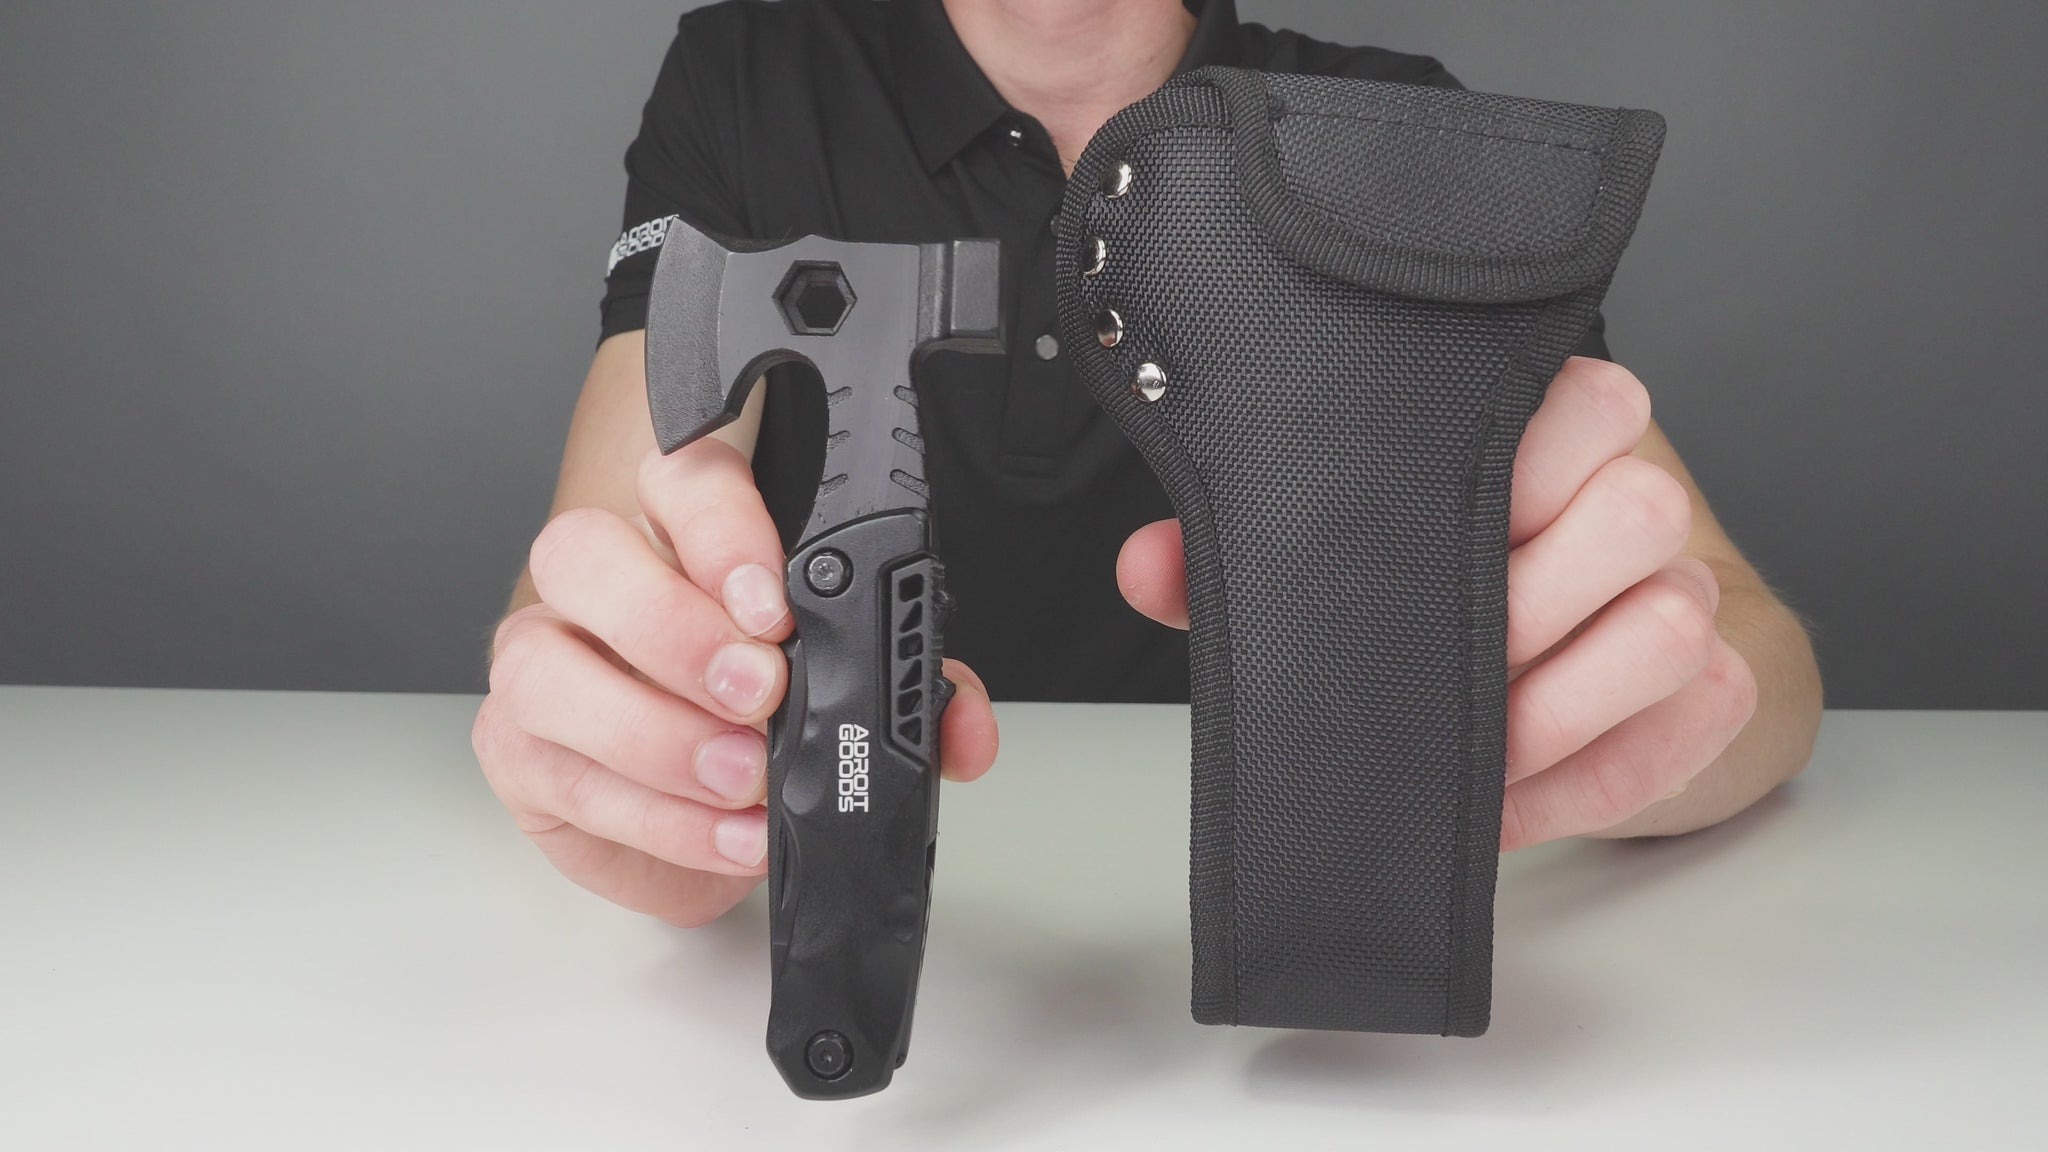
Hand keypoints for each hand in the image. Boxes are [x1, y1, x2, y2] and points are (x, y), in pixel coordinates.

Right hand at [473, 439, 999, 925]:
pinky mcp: (515, 755)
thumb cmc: (757, 714)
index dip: (720, 529)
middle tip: (756, 692)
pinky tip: (723, 834)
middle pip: (581, 554)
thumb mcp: (847, 686)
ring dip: (654, 733)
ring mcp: (539, 664)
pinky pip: (563, 778)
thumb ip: (911, 689)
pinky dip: (656, 819)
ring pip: (544, 668)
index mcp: (675, 532)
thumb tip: (962, 730)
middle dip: (674, 627)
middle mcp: (591, 585)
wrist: (683, 804)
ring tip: (742, 779)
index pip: (677, 479)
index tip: (772, 601)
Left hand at [1115, 357, 1758, 849]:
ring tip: (1459, 755)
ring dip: (1550, 711)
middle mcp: (1641, 493)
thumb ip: (1245, 544)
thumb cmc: (1448, 582)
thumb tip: (1148, 564)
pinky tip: (1502, 803)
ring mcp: (1697, 589)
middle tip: (1430, 672)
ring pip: (1669, 626)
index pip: (1583, 403)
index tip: (1425, 545)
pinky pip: (1684, 729)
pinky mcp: (1722, 687)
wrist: (1583, 659)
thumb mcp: (1336, 552)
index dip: (1506, 482)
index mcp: (1552, 428)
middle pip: (1636, 514)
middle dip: (1519, 616)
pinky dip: (1582, 784)